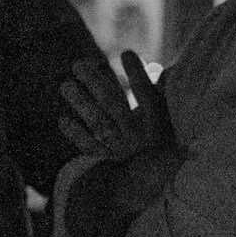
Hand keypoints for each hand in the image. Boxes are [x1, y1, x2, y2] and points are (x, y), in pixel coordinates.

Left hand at [59, 51, 173, 162]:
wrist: (156, 184)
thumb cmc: (167, 146)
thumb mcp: (171, 121)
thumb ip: (166, 96)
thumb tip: (163, 71)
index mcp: (157, 122)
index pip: (146, 93)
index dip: (137, 73)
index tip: (126, 52)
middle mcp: (137, 134)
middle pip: (113, 103)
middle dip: (96, 82)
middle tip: (78, 65)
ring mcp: (121, 148)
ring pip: (97, 121)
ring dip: (80, 103)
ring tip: (65, 85)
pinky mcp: (109, 161)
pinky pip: (90, 147)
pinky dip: (76, 134)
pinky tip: (63, 120)